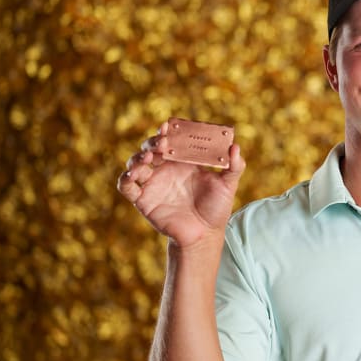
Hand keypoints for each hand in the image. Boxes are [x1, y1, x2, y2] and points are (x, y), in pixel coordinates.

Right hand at [117, 121, 245, 248]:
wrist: (205, 234)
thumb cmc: (216, 207)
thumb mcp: (228, 185)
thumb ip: (235, 166)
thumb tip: (235, 147)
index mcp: (183, 161)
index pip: (171, 140)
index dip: (167, 131)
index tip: (169, 126)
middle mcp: (165, 169)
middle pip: (151, 148)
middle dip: (153, 142)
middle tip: (162, 143)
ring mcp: (153, 183)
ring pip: (136, 163)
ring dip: (137, 157)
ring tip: (148, 158)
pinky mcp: (143, 199)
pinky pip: (126, 186)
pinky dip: (124, 179)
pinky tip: (131, 175)